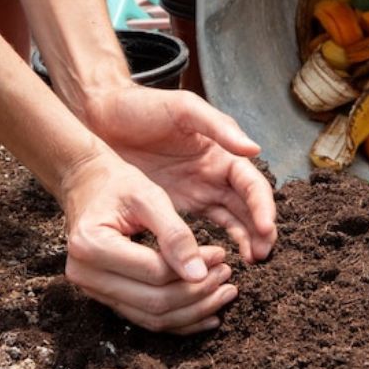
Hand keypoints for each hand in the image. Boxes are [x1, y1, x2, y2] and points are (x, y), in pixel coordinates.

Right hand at [59, 150, 237, 333]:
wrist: (86, 186)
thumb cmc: (117, 185)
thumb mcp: (148, 196)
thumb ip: (174, 234)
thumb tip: (200, 274)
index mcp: (91, 245)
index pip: (154, 272)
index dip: (194, 268)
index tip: (222, 255)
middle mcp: (85, 274)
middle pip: (154, 302)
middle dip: (198, 294)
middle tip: (227, 276)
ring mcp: (92, 289)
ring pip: (152, 318)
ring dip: (193, 311)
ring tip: (224, 293)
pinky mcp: (105, 297)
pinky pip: (145, 318)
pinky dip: (178, 320)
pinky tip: (207, 314)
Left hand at [81, 87, 276, 262]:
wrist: (101, 116)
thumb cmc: (142, 106)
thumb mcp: (183, 109)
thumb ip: (218, 127)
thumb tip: (254, 149)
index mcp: (222, 152)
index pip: (252, 184)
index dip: (262, 205)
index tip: (266, 228)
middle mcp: (214, 174)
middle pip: (248, 207)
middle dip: (260, 230)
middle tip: (262, 255)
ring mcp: (196, 191)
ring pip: (231, 220)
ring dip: (244, 240)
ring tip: (251, 262)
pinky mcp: (175, 205)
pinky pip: (203, 228)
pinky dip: (215, 243)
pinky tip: (219, 260)